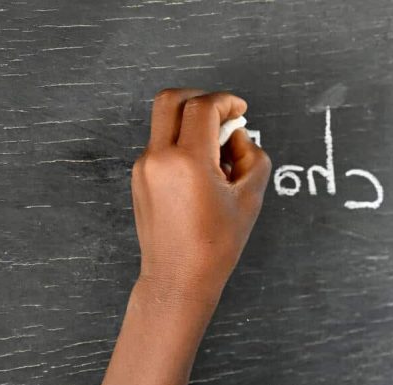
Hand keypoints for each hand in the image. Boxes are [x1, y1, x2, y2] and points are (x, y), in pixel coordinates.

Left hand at [131, 88, 271, 304]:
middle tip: (223, 115)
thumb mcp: (250, 199)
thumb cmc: (215, 245)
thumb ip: (252, 157)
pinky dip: (182, 144)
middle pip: (171, 100)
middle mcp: (159, 158)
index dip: (226, 101)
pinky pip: (161, 145)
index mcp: (187, 160)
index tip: (241, 110)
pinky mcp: (139, 178)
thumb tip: (239, 136)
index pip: (202, 107)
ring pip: (165, 122)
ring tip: (218, 155)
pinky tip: (202, 172)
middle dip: (201, 99)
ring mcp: (144, 167)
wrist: (178, 277)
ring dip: (192, 124)